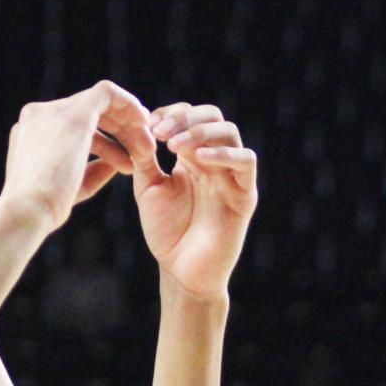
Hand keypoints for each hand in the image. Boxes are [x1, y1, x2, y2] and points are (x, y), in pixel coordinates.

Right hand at [0, 81, 161, 231]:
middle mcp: (40, 115)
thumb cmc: (46, 207)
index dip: (105, 140)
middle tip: (144, 151)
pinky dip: (128, 104)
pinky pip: (107, 93)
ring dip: (127, 124)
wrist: (29, 209)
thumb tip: (114, 163)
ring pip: (100, 104)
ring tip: (147, 150)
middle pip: (89, 114)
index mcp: (33, 132)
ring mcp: (54, 111)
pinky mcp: (73, 114)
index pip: (75, 127)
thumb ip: (92, 170)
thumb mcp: (71, 185)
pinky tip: (143, 122)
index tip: (127, 157)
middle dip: (120, 131)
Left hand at [138, 103, 258, 299]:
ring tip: (174, 146)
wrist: (182, 272)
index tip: (147, 125)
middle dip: (184, 118)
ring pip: (230, 133)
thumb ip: (145, 159)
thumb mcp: (149, 189)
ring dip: (200, 132)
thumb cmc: (167, 232)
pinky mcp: (245, 195)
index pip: (189, 116)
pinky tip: (199, 159)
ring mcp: (232, 176)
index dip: (170, 113)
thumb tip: (140, 127)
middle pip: (212, 116)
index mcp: (192, 156)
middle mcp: (215, 161)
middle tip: (160, 132)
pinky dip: (224, 154)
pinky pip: (246, 163)